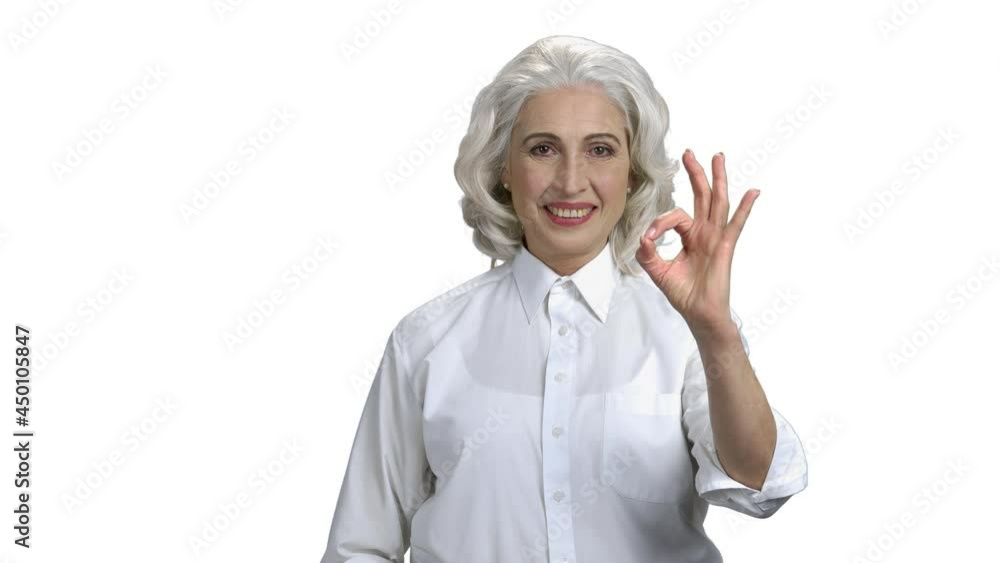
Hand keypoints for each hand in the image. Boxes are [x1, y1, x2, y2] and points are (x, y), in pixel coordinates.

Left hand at [635, 149, 759, 333]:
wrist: (699, 314)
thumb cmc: (684, 294)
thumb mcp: (658, 271)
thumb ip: (647, 253)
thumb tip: (642, 237)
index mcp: (690, 236)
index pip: (675, 216)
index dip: (660, 222)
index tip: (649, 237)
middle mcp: (705, 233)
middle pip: (702, 196)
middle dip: (696, 174)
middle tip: (689, 153)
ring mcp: (716, 238)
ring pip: (717, 202)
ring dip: (717, 179)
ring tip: (717, 157)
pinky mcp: (725, 247)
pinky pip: (736, 225)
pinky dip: (744, 208)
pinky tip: (752, 192)